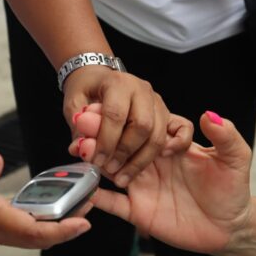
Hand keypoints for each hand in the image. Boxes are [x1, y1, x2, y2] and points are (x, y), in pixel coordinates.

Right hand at [0, 145, 90, 247]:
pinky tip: (42, 208)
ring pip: (25, 236)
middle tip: (88, 210)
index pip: (33, 231)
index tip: (85, 222)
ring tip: (73, 208)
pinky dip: (33, 223)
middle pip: (34, 238)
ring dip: (51, 226)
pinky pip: (13, 230)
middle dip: (64, 228)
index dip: (62, 230)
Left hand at [62, 65, 169, 188]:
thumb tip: (81, 149)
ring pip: (158, 134)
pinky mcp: (167, 113)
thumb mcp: (73, 105)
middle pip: (142, 126)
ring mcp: (157, 101)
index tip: (97, 160)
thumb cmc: (88, 90)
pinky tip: (160, 158)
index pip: (115, 115)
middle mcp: (142, 90)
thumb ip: (78, 127)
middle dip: (125, 152)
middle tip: (110, 169)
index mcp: (118, 83)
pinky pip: (181, 129)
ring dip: (141, 160)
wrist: (100, 79)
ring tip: (123, 175)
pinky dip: (175, 145)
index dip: (106, 141)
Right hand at [71, 109, 252, 253]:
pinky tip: (83, 187)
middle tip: (83, 121)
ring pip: (110, 168)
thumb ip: (225, 136)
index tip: (117, 111)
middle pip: (120, 143)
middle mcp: (150, 162)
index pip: (142, 126)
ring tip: (79, 147)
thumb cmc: (232, 191)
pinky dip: (97, 197)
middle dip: (100, 131)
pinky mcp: (138, 211)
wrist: (230, 228)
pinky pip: (113, 203)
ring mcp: (142, 186)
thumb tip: (209, 114)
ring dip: (94, 158)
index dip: (127, 118)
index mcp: (168, 145)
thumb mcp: (236, 159)